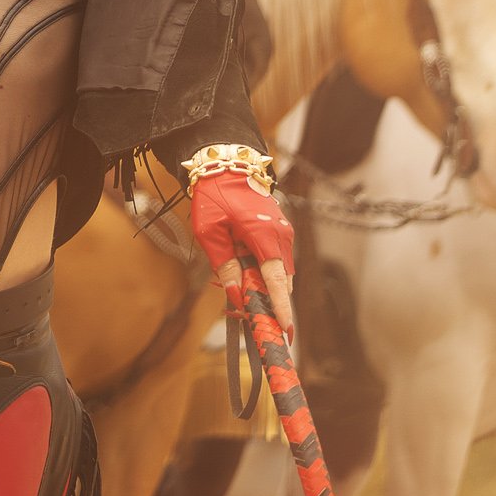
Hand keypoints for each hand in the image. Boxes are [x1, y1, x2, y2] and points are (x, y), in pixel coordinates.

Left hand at [190, 172, 295, 337]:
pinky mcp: (279, 231)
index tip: (285, 330)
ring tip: (241, 296)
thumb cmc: (215, 196)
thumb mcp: (210, 232)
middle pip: (280, 282)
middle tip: (247, 318)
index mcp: (264, 236)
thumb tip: (235, 294)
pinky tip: (245, 276)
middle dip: (268, 302)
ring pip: (279, 273)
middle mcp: (281, 236)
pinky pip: (276, 261)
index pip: (276, 281)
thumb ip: (224, 264)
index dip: (281, 308)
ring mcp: (283, 233)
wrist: (227, 165)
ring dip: (264, 288)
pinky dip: (264, 274)